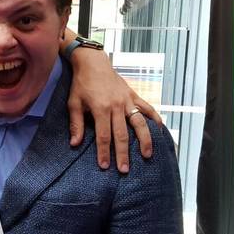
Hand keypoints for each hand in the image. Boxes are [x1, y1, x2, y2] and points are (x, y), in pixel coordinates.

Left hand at [68, 49, 161, 171]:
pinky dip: (155, 118)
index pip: (103, 136)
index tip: (104, 166)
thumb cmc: (82, 84)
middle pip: (122, 134)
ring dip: (144, 140)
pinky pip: (147, 108)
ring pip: (139, 123)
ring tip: (147, 155)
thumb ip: (76, 124)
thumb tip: (75, 144)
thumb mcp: (73, 103)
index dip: (104, 152)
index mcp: (100, 108)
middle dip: (123, 153)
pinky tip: (160, 130)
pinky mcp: (133, 96)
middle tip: (124, 169)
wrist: (93, 63)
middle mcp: (116, 106)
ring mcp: (127, 101)